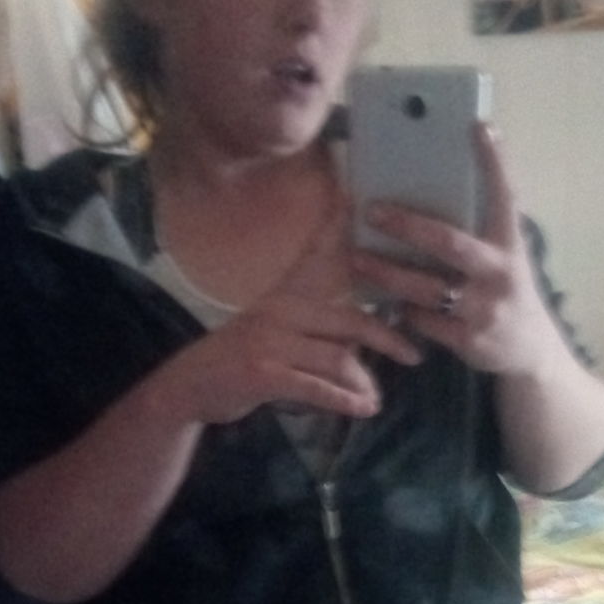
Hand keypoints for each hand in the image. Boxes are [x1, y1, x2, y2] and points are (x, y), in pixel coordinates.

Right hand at [154, 208, 422, 425]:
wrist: (189, 386)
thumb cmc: (238, 359)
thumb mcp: (273, 331)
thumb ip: (315, 329)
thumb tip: (361, 340)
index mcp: (285, 295)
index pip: (317, 254)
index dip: (336, 223)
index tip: (356, 194)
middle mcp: (280, 310)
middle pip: (348, 318)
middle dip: (386, 338)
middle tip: (413, 355)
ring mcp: (270, 341)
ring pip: (336, 358)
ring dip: (362, 383)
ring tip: (375, 400)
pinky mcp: (265, 373)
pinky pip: (316, 387)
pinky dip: (344, 400)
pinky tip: (364, 409)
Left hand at [350, 123, 557, 378]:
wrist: (531, 351)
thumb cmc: (505, 290)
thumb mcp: (503, 257)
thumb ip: (477, 231)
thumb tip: (428, 190)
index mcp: (510, 243)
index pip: (505, 195)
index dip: (494, 161)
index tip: (479, 126)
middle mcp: (499, 273)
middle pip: (448, 243)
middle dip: (407, 226)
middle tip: (372, 210)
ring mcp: (484, 308)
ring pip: (425, 287)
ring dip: (387, 272)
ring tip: (356, 258)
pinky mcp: (468, 339)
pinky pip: (423, 320)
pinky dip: (403, 309)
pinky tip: (387, 300)